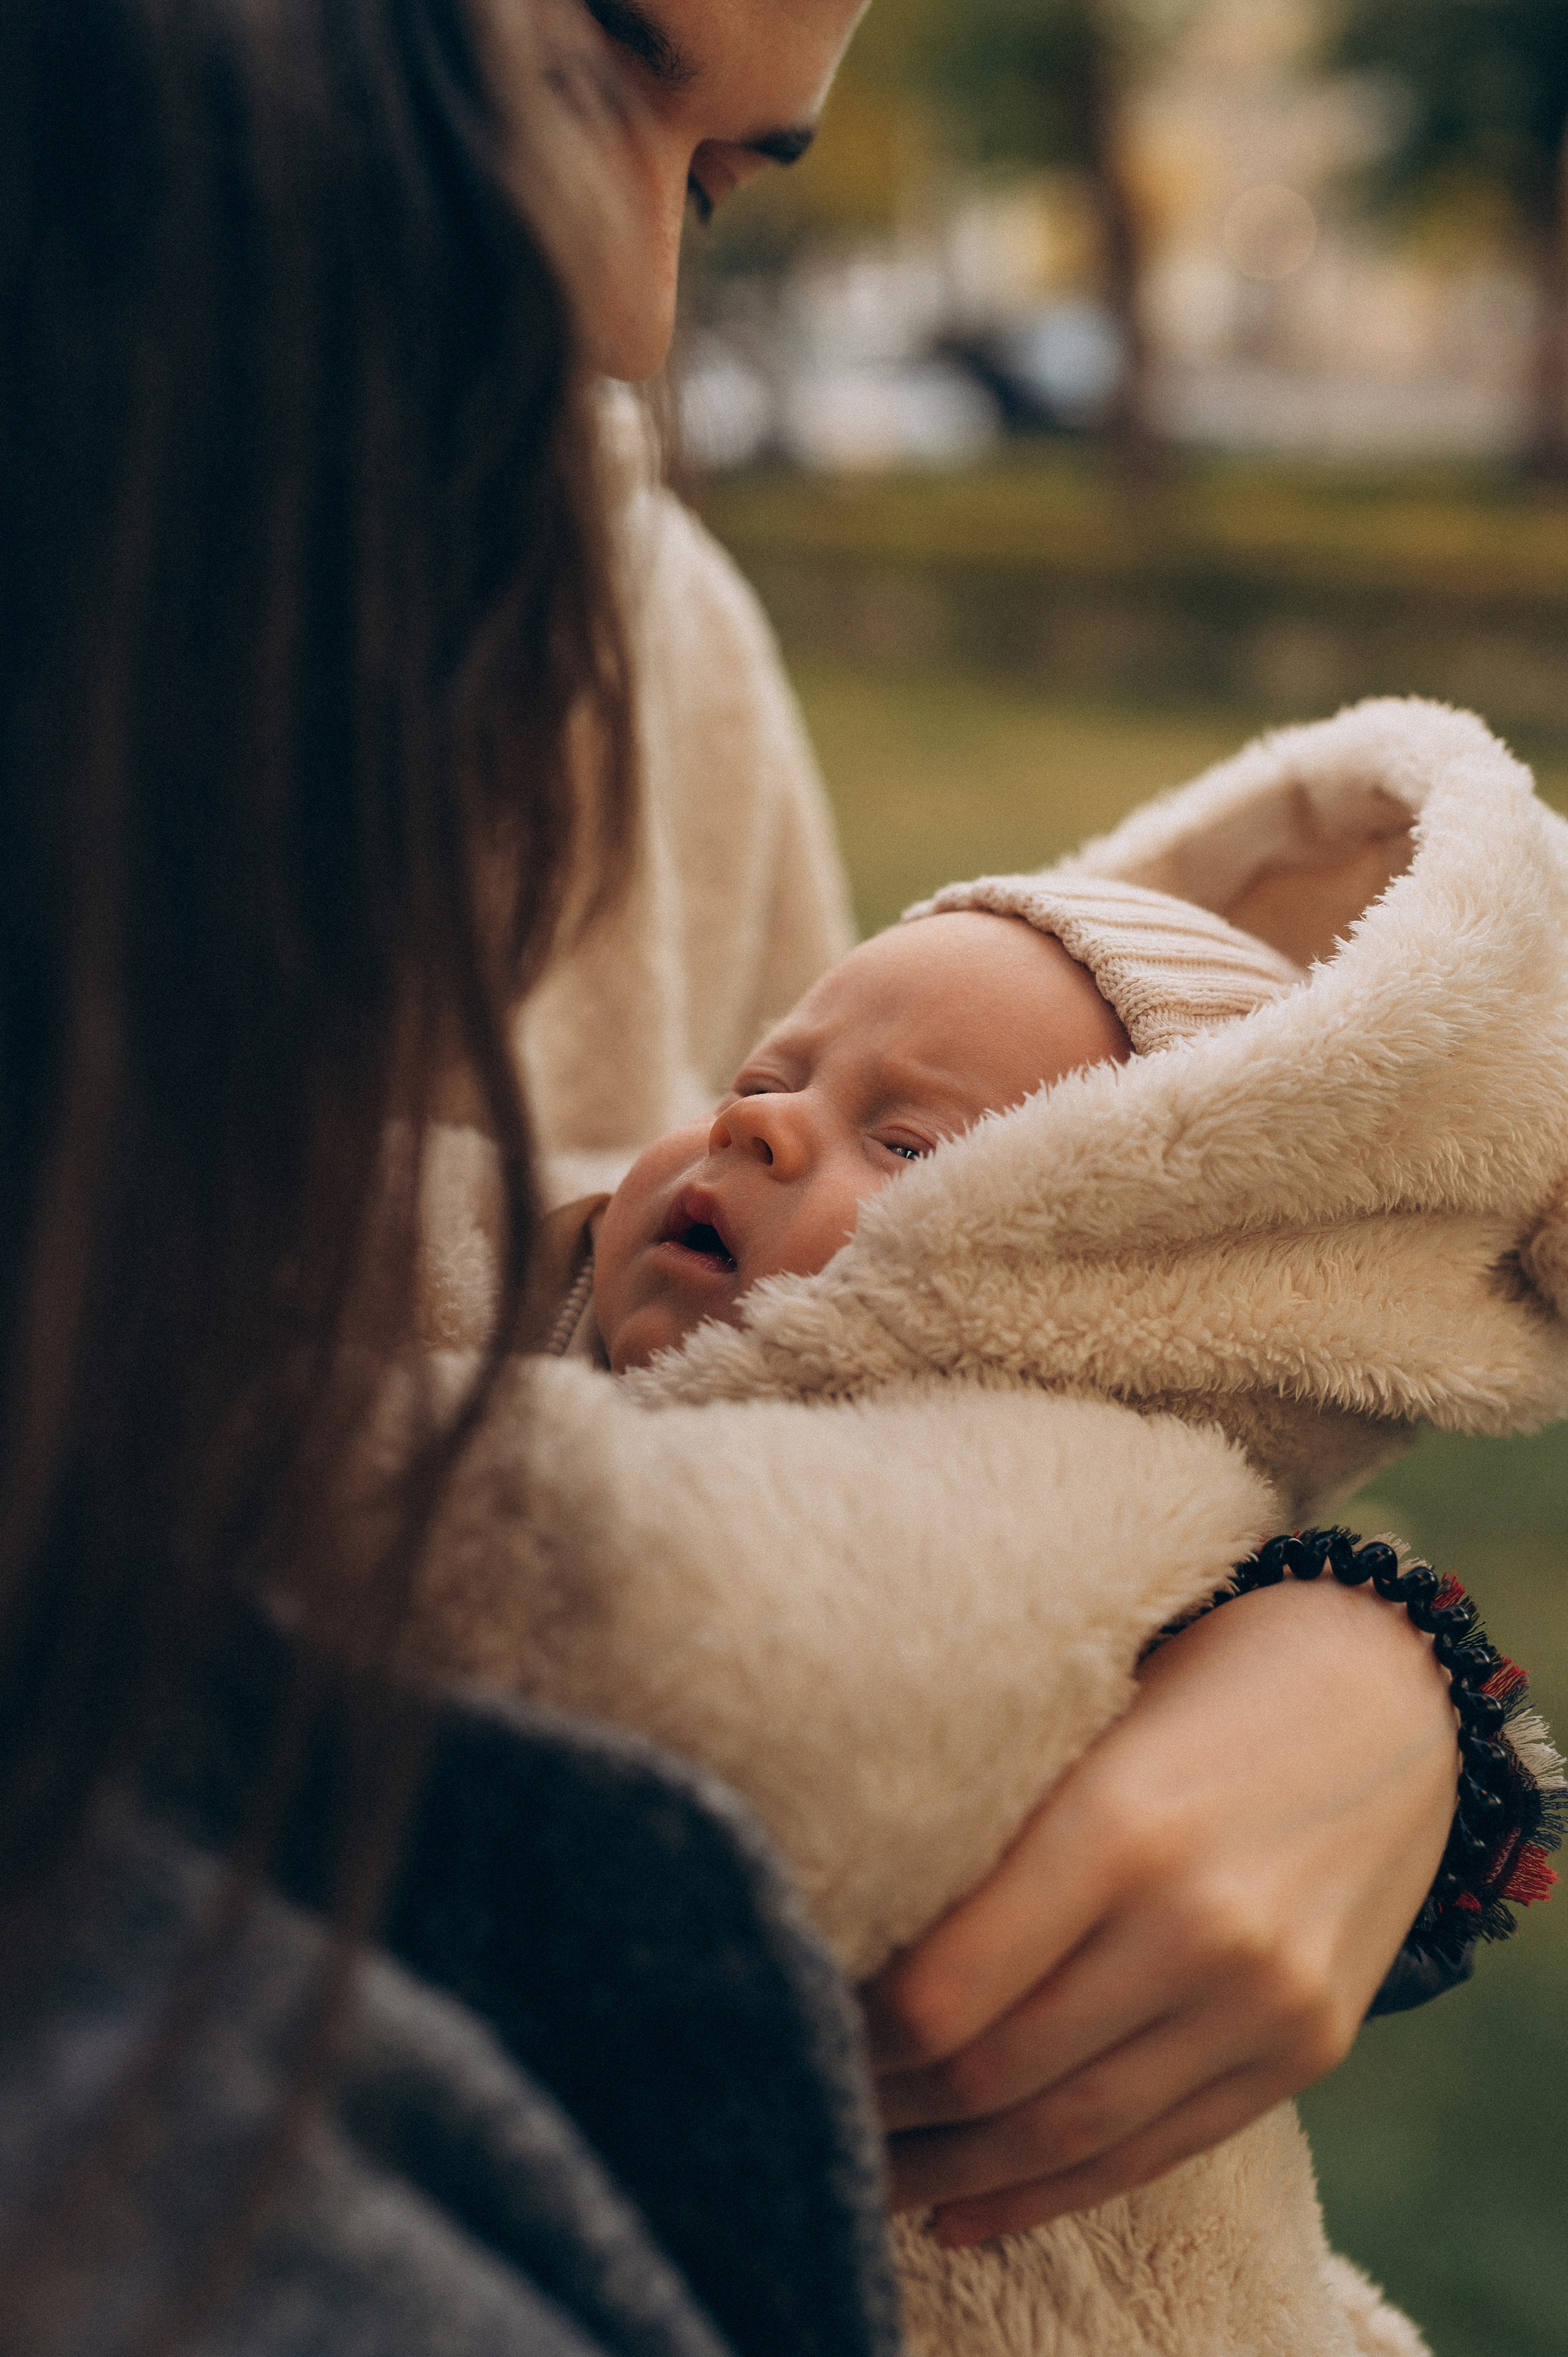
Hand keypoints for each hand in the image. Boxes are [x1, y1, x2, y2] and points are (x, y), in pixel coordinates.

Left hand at [860, 1573, 1458, 2243]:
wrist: (1390, 1688)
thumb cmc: (1199, 1676)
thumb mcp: (1088, 1717)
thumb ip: (996, 1827)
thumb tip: (851, 1921)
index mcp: (1123, 1826)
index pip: (945, 1992)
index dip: (855, 2030)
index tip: (798, 2012)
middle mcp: (1198, 1927)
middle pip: (996, 2073)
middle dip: (888, 2103)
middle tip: (813, 2092)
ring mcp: (1263, 2003)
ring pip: (1070, 2134)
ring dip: (953, 2172)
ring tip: (871, 2171)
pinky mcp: (1304, 2050)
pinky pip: (1154, 2151)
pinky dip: (1051, 2192)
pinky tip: (968, 2208)